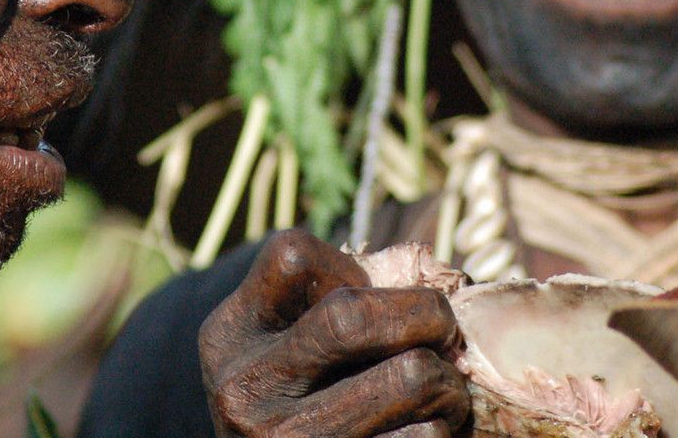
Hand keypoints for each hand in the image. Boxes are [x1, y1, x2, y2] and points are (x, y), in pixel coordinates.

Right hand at [199, 230, 468, 437]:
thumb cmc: (292, 401)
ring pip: (412, 377)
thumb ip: (326, 303)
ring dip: (448, 380)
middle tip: (444, 332)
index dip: (348, 266)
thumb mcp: (274, 347)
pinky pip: (426, 436)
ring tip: (440, 388)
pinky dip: (444, 428)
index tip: (368, 294)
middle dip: (426, 314)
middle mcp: (247, 389)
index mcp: (229, 336)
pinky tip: (426, 426)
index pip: (292, 257)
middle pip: (354, 316)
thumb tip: (439, 287)